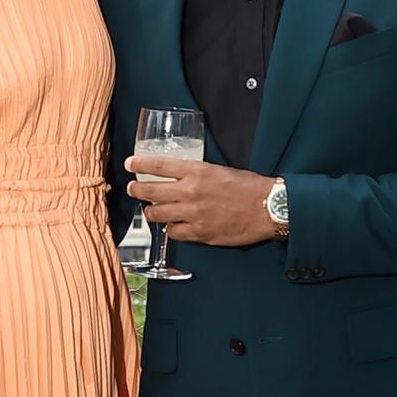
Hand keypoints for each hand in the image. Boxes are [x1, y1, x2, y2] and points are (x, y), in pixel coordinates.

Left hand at [125, 156, 273, 246]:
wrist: (267, 208)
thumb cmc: (249, 188)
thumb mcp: (220, 171)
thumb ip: (197, 175)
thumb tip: (180, 178)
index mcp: (197, 171)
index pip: (159, 165)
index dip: (140, 164)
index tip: (129, 164)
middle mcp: (191, 191)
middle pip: (150, 191)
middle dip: (136, 190)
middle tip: (132, 189)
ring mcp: (193, 214)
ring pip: (157, 214)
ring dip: (151, 212)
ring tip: (151, 210)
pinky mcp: (199, 233)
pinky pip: (173, 233)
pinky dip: (171, 229)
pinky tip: (173, 226)